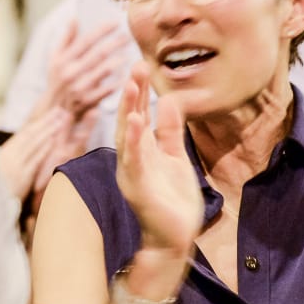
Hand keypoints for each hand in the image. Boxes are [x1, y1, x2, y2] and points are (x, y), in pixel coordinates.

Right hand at [0, 106, 69, 201]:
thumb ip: (12, 157)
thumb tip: (24, 145)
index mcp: (4, 152)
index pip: (24, 133)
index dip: (39, 122)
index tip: (50, 113)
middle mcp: (9, 156)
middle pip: (30, 134)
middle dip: (46, 122)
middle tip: (59, 111)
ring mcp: (16, 166)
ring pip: (34, 144)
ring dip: (48, 131)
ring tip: (60, 121)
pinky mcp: (22, 178)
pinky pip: (35, 161)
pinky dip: (44, 150)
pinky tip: (53, 141)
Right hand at [45, 20, 132, 119]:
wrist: (53, 110)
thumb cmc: (57, 79)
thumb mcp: (55, 58)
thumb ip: (66, 39)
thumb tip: (74, 18)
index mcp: (63, 60)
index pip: (86, 41)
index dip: (102, 31)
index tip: (116, 23)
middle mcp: (71, 73)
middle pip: (98, 54)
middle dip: (115, 43)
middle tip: (128, 35)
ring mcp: (79, 88)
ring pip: (105, 70)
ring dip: (119, 59)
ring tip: (129, 52)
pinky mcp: (87, 101)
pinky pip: (108, 89)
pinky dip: (118, 80)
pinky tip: (127, 72)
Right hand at [114, 63, 201, 254]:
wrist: (174, 238)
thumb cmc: (173, 200)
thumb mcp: (175, 157)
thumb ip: (171, 131)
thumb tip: (169, 99)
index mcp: (141, 150)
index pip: (138, 114)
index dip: (139, 91)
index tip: (141, 65)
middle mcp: (132, 158)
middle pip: (130, 119)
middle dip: (132, 93)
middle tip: (135, 66)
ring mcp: (132, 173)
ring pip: (127, 136)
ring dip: (128, 110)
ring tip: (130, 85)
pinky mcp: (138, 188)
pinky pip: (135, 161)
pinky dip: (134, 141)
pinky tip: (136, 121)